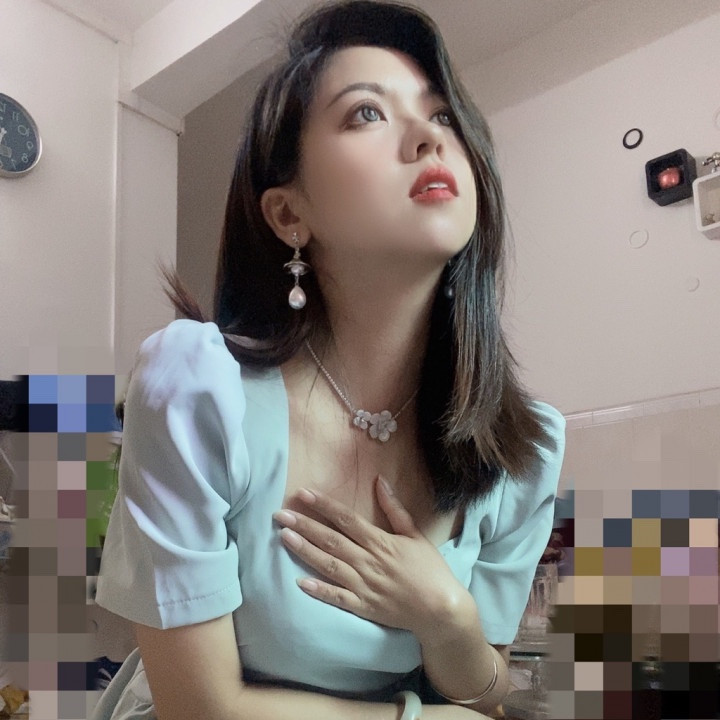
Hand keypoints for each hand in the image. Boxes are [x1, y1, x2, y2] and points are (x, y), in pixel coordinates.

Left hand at [272, 477, 475, 639]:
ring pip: (329, 565)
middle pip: (331, 540)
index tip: (303, 494)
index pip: (346, 519)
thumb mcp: (415, 534)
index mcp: (381, 542)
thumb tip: (380, 481)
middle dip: (304, 525)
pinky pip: (337, 598)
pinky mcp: (363, 607)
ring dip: (305, 551)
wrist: (441, 608)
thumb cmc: (429, 569)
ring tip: (284, 537)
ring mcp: (364, 585)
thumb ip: (395, 508)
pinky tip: (300, 582)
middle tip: (280, 514)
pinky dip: (319, 591)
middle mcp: (369, 561)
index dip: (324, 506)